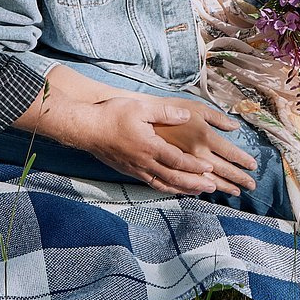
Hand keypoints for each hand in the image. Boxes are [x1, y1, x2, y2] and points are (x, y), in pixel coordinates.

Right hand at [72, 94, 251, 195]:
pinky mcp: (130, 171)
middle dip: (194, 183)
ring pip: (164, 184)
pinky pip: (153, 184)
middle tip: (212, 188)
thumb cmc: (113, 115)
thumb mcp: (141, 107)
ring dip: (183, 189)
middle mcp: (145, 162)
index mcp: (150, 146)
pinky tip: (173, 188)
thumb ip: (165, 112)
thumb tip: (186, 115)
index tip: (210, 169)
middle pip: (174, 177)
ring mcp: (137, 169)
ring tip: (198, 192)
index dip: (194, 166)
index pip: (177, 160)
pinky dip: (167, 188)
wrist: (87, 129)